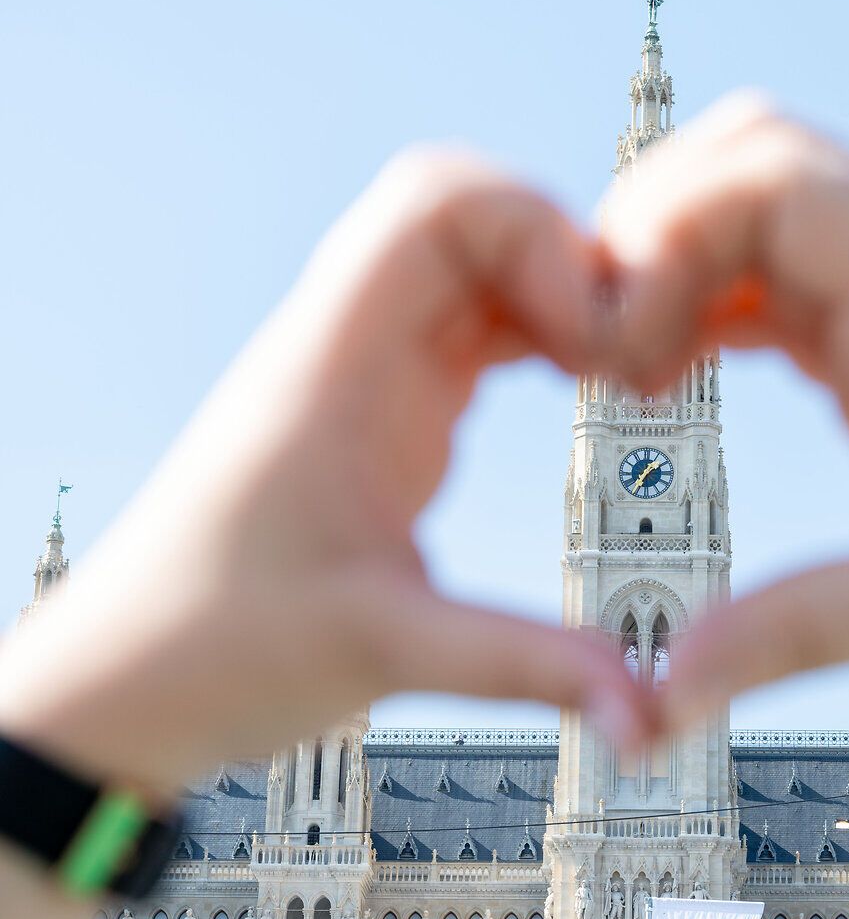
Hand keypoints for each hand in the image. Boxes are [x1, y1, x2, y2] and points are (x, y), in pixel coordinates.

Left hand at [0, 152, 638, 799]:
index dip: (541, 240)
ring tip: (622, 374)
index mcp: (334, 364)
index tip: (595, 343)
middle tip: (627, 350)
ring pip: (480, 259)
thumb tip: (648, 714)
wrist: (130, 681)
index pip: (439, 204)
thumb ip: (521, 666)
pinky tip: (584, 389)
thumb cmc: (217, 650)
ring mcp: (367, 365)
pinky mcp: (388, 401)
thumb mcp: (382, 652)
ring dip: (560, 294)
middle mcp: (348, 342)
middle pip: (471, 209)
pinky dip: (542, 333)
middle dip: (567, 254)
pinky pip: (477, 319)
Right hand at [603, 96, 848, 743]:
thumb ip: (800, 632)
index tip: (623, 347)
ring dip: (678, 266)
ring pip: (767, 215)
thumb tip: (664, 686)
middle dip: (656, 224)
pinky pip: (787, 288)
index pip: (785, 179)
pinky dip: (711, 311)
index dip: (672, 230)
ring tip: (620, 368)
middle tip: (599, 340)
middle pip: (762, 159)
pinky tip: (671, 379)